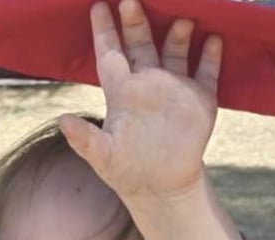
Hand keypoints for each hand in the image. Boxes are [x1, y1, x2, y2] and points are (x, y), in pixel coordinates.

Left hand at [61, 0, 220, 206]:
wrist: (160, 186)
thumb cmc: (125, 171)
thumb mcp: (101, 156)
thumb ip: (84, 139)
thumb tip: (62, 121)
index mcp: (122, 92)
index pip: (110, 54)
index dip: (104, 31)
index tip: (98, 6)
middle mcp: (147, 83)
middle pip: (140, 43)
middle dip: (136, 21)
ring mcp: (174, 88)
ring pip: (174, 50)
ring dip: (176, 32)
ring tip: (180, 15)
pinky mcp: (200, 99)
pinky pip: (206, 70)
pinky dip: (210, 54)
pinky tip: (212, 37)